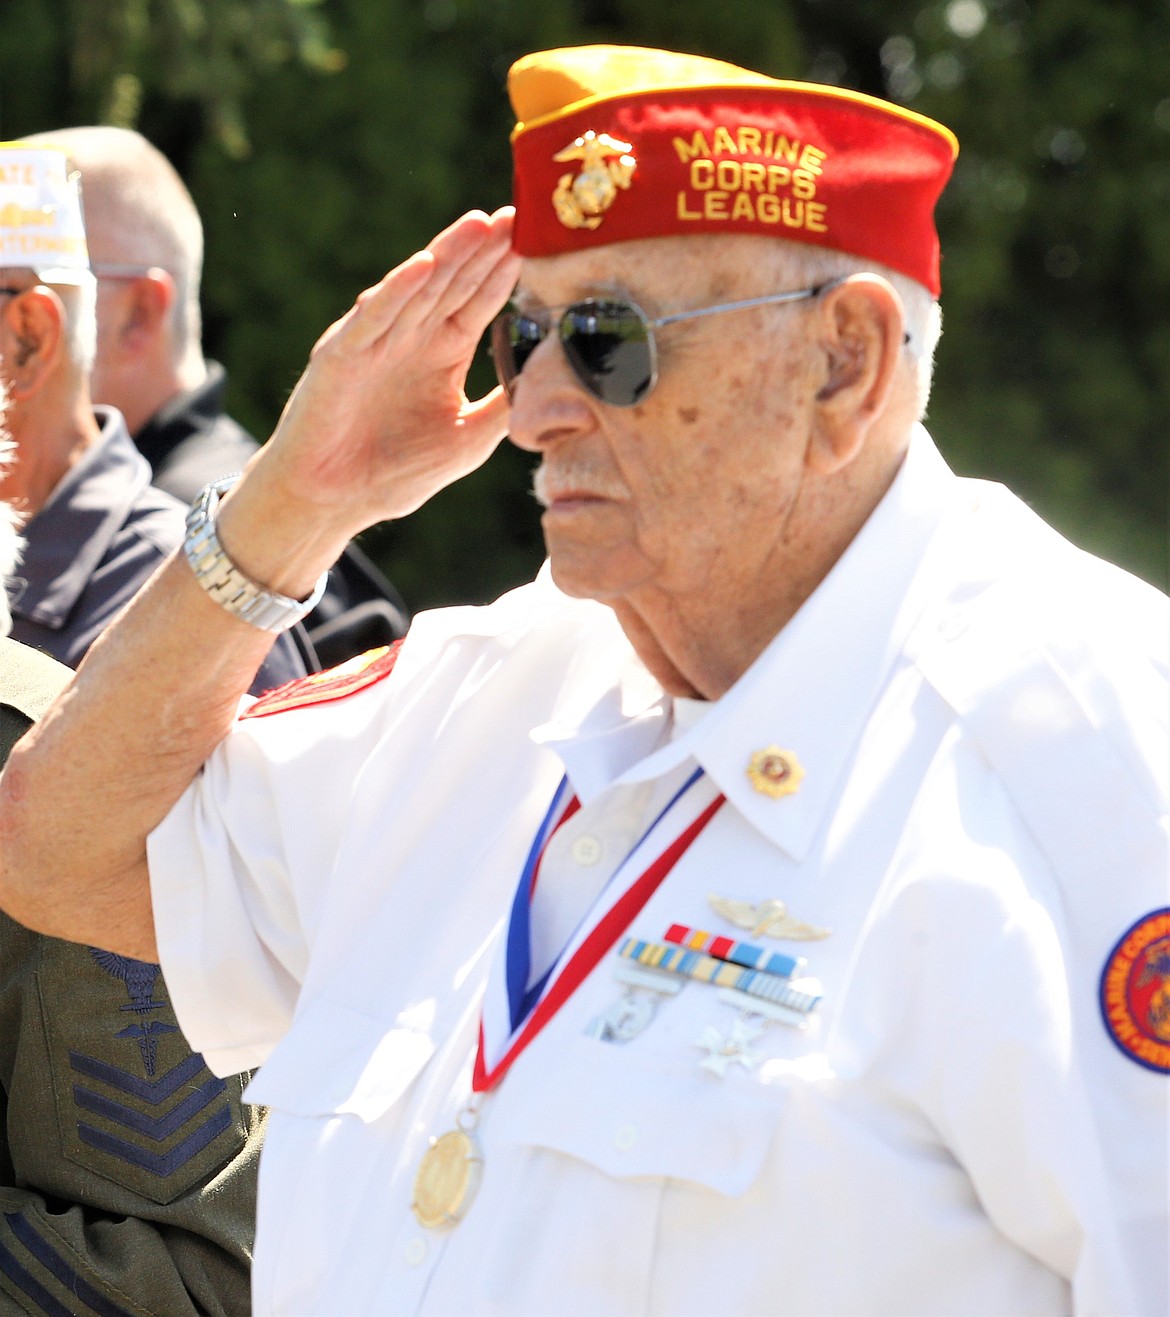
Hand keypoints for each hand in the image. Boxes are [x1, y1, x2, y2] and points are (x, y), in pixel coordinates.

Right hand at [243, 207, 519, 544]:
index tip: (538, 240)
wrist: (332, 501)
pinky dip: (396, 292)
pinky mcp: (342, 355)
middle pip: (454, 282)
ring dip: (447, 255)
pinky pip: (373, 318)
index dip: (506, 272)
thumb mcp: (467, 439)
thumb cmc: (395, 471)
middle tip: (518, 213)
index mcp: (443, 352)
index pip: (480, 301)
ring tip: (479, 223)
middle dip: (484, 249)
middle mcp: (411, 337)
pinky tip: (421, 267)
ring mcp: (376, 340)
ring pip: (417, 289)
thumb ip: (502, 407)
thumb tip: (550, 384)